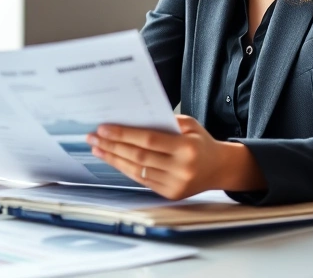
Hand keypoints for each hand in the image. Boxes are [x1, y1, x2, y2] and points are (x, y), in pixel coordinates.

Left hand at [87, 115, 259, 199]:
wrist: (219, 168)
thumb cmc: (200, 142)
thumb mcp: (189, 125)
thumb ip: (164, 122)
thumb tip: (131, 119)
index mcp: (186, 149)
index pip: (148, 140)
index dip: (123, 134)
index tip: (103, 128)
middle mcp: (181, 169)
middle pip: (138, 156)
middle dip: (112, 146)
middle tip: (93, 138)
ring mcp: (175, 184)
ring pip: (136, 170)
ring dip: (113, 159)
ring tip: (97, 148)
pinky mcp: (169, 194)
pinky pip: (141, 180)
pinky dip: (125, 169)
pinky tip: (113, 159)